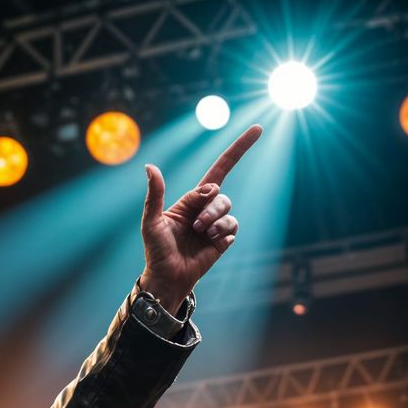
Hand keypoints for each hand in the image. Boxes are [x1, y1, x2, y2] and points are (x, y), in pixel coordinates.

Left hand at [140, 124, 261, 312]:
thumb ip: (155, 194)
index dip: (238, 150)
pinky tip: (212, 244)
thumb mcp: (152, 221)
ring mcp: (215, 224)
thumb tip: (150, 166)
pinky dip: (222, 234)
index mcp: (192, 199)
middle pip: (221, 195)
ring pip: (228, 210)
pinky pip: (232, 228)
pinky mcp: (222, 240)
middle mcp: (206, 209)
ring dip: (215, 221)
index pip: (219, 169)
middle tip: (196, 225)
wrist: (167, 278)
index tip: (257, 130)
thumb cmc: (156, 251)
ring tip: (202, 234)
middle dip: (211, 208)